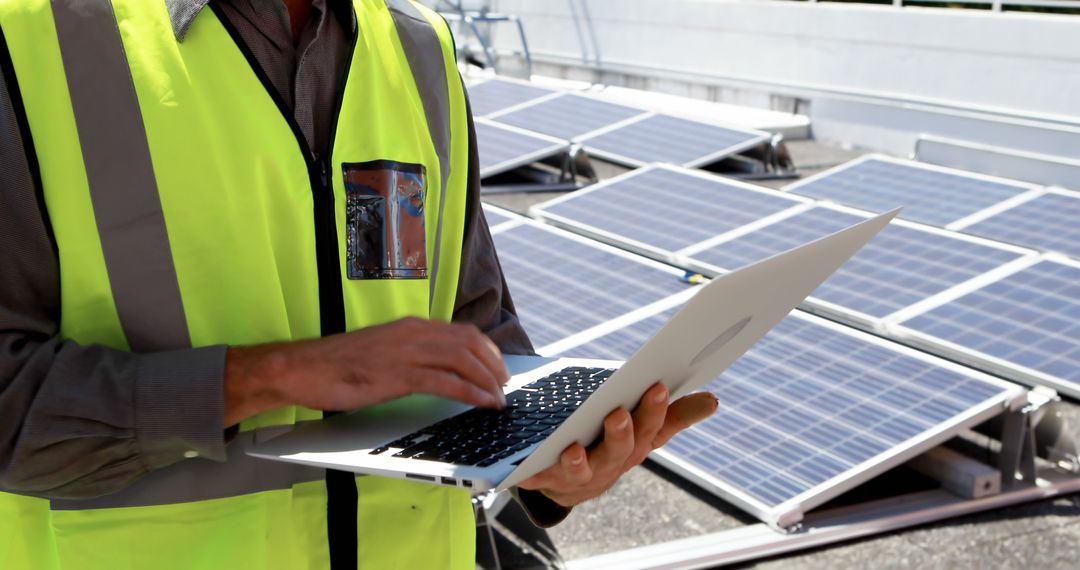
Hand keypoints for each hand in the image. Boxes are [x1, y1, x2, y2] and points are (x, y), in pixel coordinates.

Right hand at [223, 317, 508, 425]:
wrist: (301, 368)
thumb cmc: (336, 365)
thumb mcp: (381, 352)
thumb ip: (408, 354)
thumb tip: (434, 369)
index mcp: (410, 326)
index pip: (462, 332)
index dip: (487, 350)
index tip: (498, 368)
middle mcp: (412, 333)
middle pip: (470, 342)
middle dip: (494, 365)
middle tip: (504, 385)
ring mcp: (406, 352)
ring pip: (463, 359)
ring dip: (488, 380)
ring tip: (499, 398)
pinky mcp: (397, 375)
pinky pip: (446, 382)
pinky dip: (472, 392)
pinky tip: (483, 403)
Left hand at [517, 384, 717, 507]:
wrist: (565, 481)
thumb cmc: (608, 443)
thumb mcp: (642, 428)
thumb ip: (673, 414)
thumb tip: (713, 399)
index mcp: (636, 446)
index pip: (653, 429)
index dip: (658, 411)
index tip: (659, 386)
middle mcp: (611, 465)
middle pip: (620, 450)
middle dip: (621, 433)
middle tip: (619, 413)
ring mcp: (579, 477)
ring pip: (582, 470)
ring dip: (579, 461)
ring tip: (574, 448)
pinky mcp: (546, 481)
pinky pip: (538, 478)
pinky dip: (533, 474)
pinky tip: (526, 468)